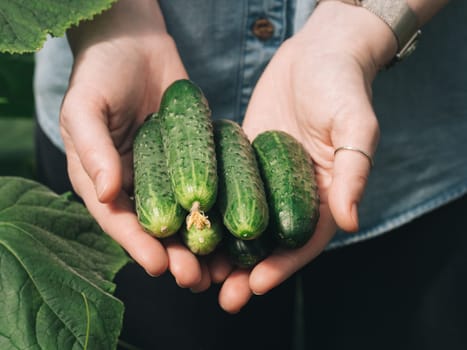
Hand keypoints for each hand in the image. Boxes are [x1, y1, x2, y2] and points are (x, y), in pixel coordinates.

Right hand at [60, 0, 207, 287]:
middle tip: (195, 278)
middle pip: (156, 229)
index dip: (137, 247)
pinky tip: (236, 229)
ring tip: (220, 269)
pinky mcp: (194, 159)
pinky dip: (220, 211)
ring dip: (201, 244)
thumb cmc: (101, 72)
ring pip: (185, 217)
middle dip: (174, 256)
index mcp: (103, 181)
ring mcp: (167, 174)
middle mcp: (136, 184)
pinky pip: (208, 188)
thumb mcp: (85, 107)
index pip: (119, 222)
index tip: (159, 267)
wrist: (135, 43)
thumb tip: (109, 192)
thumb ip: (91, 148)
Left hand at [214, 1, 397, 312]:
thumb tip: (350, 221)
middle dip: (245, 271)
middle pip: (267, 242)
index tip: (255, 286)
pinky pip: (223, 190)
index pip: (301, 241)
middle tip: (221, 296)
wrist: (318, 54)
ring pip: (240, 222)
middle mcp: (291, 194)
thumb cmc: (342, 87)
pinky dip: (208, 211)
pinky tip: (188, 226)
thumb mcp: (355, 125)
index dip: (281, 266)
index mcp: (323, 196)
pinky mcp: (241, 159)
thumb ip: (353, 172)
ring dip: (221, 250)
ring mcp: (263, 179)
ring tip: (197, 273)